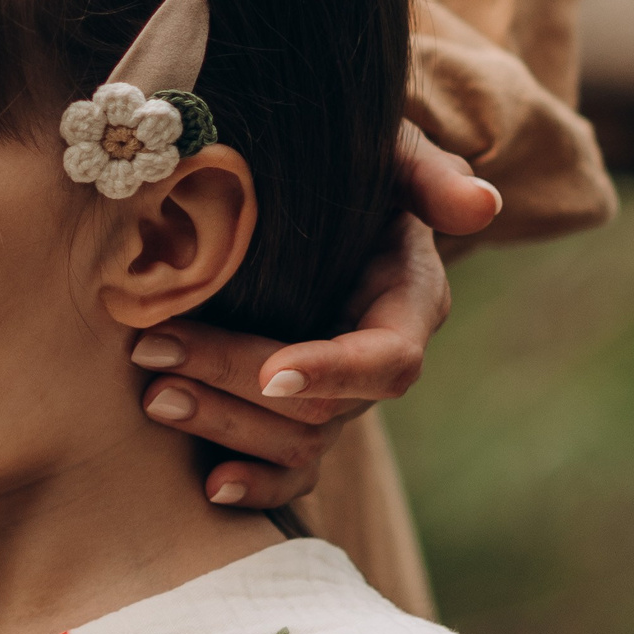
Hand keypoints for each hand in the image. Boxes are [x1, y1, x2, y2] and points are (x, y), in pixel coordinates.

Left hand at [129, 125, 502, 509]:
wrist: (314, 186)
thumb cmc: (350, 160)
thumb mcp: (388, 148)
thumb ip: (429, 173)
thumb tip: (481, 204)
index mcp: (408, 299)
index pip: (388, 357)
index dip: (335, 370)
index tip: (275, 372)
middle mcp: (377, 357)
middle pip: (323, 405)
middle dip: (235, 382)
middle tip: (153, 353)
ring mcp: (338, 395)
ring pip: (295, 441)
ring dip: (222, 424)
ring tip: (153, 395)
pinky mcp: (299, 414)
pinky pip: (289, 470)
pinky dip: (254, 484)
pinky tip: (209, 485)